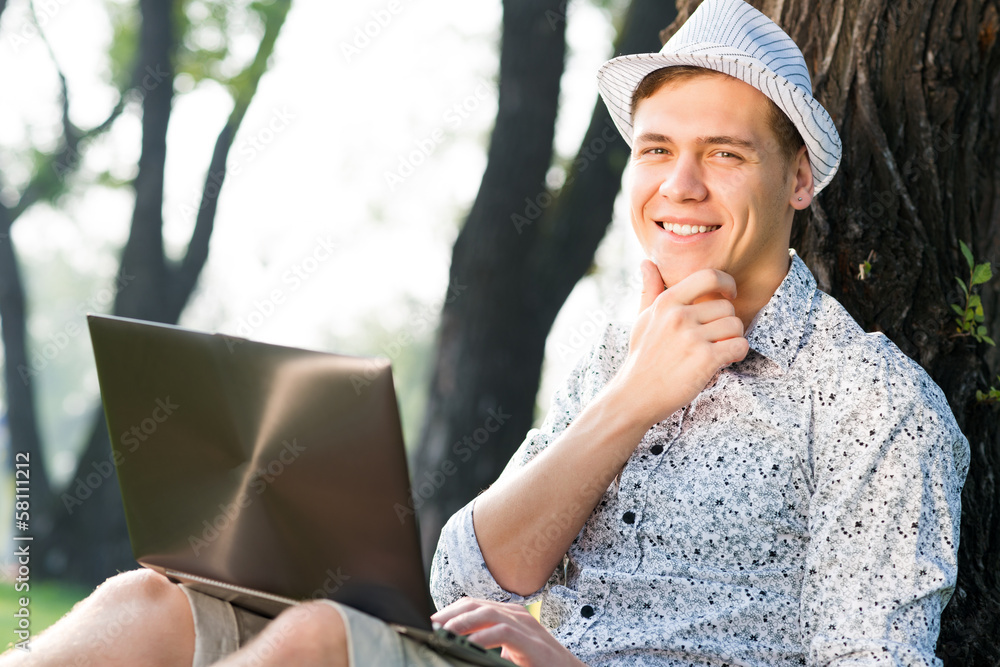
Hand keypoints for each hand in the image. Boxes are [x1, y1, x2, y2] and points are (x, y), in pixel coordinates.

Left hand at [430, 598, 585, 666]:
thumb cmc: (537, 664)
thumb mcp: (509, 652)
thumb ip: (488, 645)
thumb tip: (461, 648)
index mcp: (509, 615)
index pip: (475, 604)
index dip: (452, 610)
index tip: (433, 621)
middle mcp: (516, 615)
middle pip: (477, 604)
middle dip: (451, 613)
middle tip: (431, 625)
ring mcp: (525, 626)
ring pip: (487, 614)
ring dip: (462, 622)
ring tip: (443, 633)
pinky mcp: (531, 642)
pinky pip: (503, 632)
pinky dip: (482, 638)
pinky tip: (468, 646)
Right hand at [610, 260, 748, 426]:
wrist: (636, 395)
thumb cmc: (642, 357)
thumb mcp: (642, 319)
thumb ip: (649, 290)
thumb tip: (646, 263)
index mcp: (666, 302)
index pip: (708, 276)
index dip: (726, 283)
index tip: (730, 294)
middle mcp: (679, 316)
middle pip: (726, 308)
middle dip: (726, 324)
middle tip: (714, 339)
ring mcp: (692, 337)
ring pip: (736, 326)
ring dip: (733, 340)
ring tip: (717, 350)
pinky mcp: (705, 359)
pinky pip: (739, 346)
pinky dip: (737, 354)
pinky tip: (723, 360)